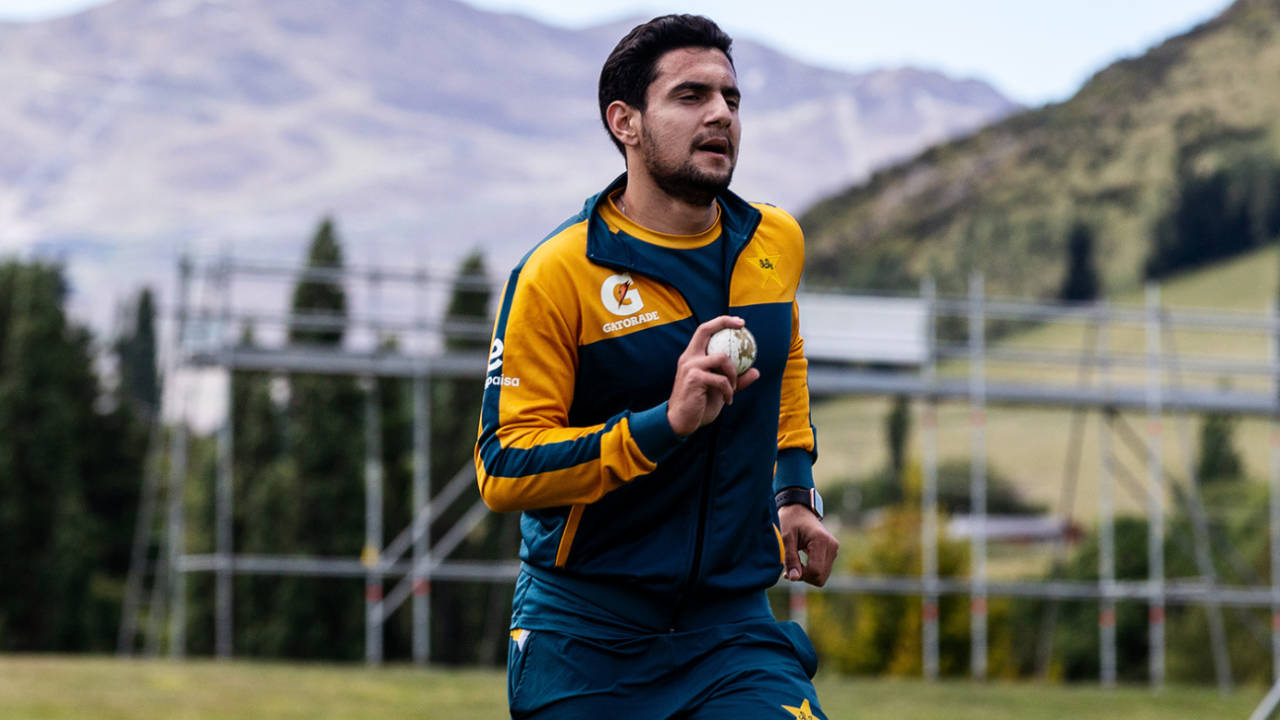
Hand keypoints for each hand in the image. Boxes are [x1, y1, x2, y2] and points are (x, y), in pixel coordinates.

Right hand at [667, 316, 760, 436]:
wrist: (681, 422)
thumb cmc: (699, 405)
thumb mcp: (720, 390)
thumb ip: (735, 380)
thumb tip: (755, 371)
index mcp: (692, 357)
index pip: (704, 331)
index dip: (721, 322)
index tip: (739, 322)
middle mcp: (689, 358)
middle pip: (705, 331)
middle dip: (724, 323)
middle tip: (742, 327)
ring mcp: (690, 367)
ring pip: (722, 358)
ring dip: (733, 373)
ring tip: (734, 387)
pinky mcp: (694, 379)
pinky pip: (721, 380)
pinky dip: (729, 390)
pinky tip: (729, 400)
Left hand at [779, 503, 838, 586]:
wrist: (799, 510)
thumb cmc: (790, 521)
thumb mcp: (785, 539)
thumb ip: (790, 558)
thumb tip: (795, 578)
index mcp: (821, 540)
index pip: (815, 570)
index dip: (801, 575)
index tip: (787, 571)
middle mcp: (832, 546)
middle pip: (820, 577)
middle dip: (804, 577)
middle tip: (789, 569)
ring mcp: (834, 550)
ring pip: (822, 577)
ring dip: (807, 575)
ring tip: (794, 565)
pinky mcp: (832, 553)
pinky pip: (823, 572)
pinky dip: (811, 572)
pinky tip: (800, 565)